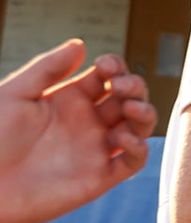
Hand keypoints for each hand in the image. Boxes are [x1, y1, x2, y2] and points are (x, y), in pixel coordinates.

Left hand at [0, 41, 155, 222]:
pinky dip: (138, 148)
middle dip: (134, 86)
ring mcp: (95, 149)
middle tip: (120, 85)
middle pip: (129, 97)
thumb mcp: (14, 95)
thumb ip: (47, 69)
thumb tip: (81, 44)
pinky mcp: (99, 177)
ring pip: (139, 127)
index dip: (115, 66)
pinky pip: (132, 161)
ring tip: (131, 108)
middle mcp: (87, 123)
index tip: (106, 65)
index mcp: (69, 100)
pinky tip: (122, 138)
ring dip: (144, 113)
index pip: (107, 76)